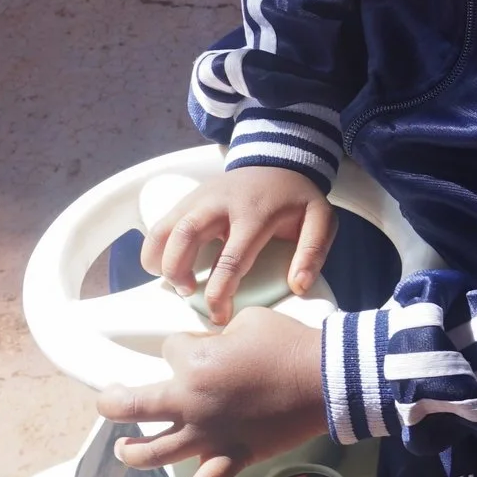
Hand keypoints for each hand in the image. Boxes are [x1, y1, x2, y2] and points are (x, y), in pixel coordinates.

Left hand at [96, 307, 328, 476]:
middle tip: (112, 400)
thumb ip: (219, 335)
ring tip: (124, 447)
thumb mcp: (248, 321)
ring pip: (153, 451)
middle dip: (115, 402)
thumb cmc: (288, 344)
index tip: (207, 345)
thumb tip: (212, 349)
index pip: (171, 350)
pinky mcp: (230, 456)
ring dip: (131, 451)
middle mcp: (191, 402)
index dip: (185, 346)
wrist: (327, 379)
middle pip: (134, 405)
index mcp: (195, 362)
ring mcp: (208, 435)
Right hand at [142, 165, 333, 324]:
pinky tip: (163, 264)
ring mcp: (201, 197)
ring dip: (159, 259)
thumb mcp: (321, 219)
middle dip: (178, 270)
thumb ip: (313, 251)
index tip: (218, 316)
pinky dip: (155, 245)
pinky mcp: (190, 197)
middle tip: (186, 294)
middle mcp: (222, 202)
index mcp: (255, 213)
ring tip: (172, 282)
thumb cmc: (297, 198)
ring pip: (167, 226)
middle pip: (186, 236)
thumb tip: (298, 285)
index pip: (231, 258)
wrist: (280, 160)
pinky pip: (163, 221)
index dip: (220, 292)